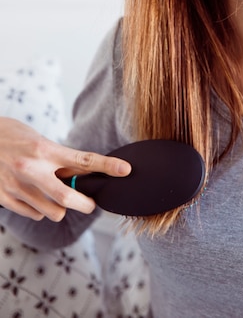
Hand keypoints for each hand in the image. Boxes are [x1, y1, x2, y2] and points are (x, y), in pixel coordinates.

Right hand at [0, 117, 130, 221]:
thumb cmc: (11, 135)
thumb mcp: (38, 140)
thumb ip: (57, 157)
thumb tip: (81, 173)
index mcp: (44, 149)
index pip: (84, 160)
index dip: (107, 166)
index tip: (125, 170)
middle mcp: (32, 169)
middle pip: (69, 198)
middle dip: (85, 204)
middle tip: (90, 203)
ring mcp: (17, 186)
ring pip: (53, 212)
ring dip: (60, 207)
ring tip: (54, 193)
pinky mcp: (5, 198)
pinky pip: (34, 213)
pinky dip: (40, 208)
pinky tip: (35, 194)